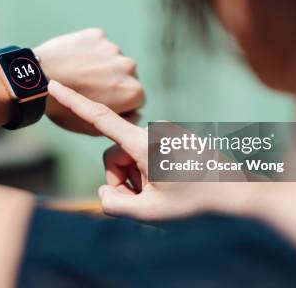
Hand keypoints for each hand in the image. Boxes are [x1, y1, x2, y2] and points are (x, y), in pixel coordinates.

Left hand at [35, 28, 143, 134]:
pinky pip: (96, 44)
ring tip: (76, 74)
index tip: (100, 102)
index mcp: (133, 92)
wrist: (38, 80)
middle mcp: (129, 67)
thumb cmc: (63, 109)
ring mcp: (113, 48)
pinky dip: (88, 51)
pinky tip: (72, 60)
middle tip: (87, 87)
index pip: (135, 98)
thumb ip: (122, 121)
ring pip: (111, 59)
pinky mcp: (97, 35)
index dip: (118, 102)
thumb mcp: (94, 128)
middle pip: (125, 76)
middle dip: (112, 81)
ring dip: (100, 65)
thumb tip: (136, 113)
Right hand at [48, 80, 259, 220]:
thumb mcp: (150, 212)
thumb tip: (105, 193)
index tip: (54, 83)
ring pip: (131, 159)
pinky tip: (173, 188)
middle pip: (114, 156)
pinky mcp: (174, 142)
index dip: (73, 101)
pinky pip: (148, 157)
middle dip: (121, 181)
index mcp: (144, 144)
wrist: (241, 195)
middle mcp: (153, 133)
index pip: (99, 118)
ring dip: (137, 181)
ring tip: (162, 196)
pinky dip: (150, 174)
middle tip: (144, 201)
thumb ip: (115, 204)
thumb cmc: (197, 204)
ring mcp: (165, 136)